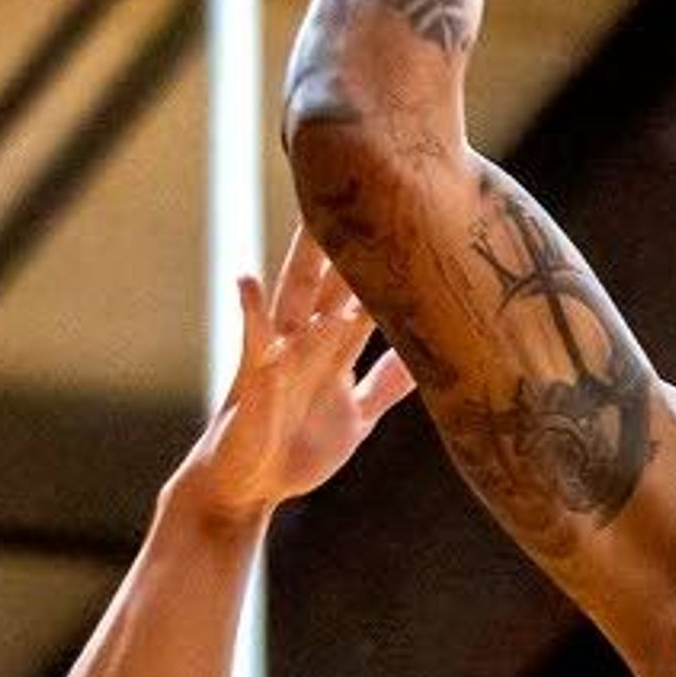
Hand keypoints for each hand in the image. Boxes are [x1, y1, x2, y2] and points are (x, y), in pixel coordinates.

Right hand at [174, 232, 415, 525]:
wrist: (249, 488)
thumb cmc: (296, 448)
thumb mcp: (356, 416)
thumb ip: (387, 385)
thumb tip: (430, 363)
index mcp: (328, 347)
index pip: (358, 291)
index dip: (378, 257)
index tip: (402, 212)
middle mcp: (302, 342)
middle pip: (326, 281)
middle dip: (341, 241)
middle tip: (357, 188)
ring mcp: (276, 357)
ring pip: (292, 300)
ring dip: (305, 265)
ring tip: (314, 222)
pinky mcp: (252, 382)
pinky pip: (252, 342)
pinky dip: (250, 312)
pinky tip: (245, 280)